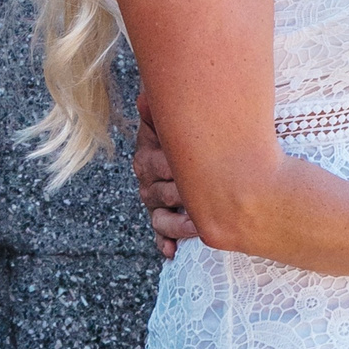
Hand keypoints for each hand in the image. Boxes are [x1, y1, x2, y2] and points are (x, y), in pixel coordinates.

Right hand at [133, 106, 198, 257]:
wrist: (197, 137)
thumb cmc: (191, 125)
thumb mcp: (176, 117)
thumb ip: (160, 109)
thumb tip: (144, 97)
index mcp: (149, 152)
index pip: (158, 164)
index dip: (174, 169)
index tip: (193, 172)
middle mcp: (148, 177)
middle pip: (160, 192)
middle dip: (181, 197)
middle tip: (204, 200)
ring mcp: (154, 199)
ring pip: (160, 216)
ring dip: (178, 224)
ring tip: (196, 228)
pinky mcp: (163, 216)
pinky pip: (160, 232)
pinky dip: (165, 242)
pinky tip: (172, 251)